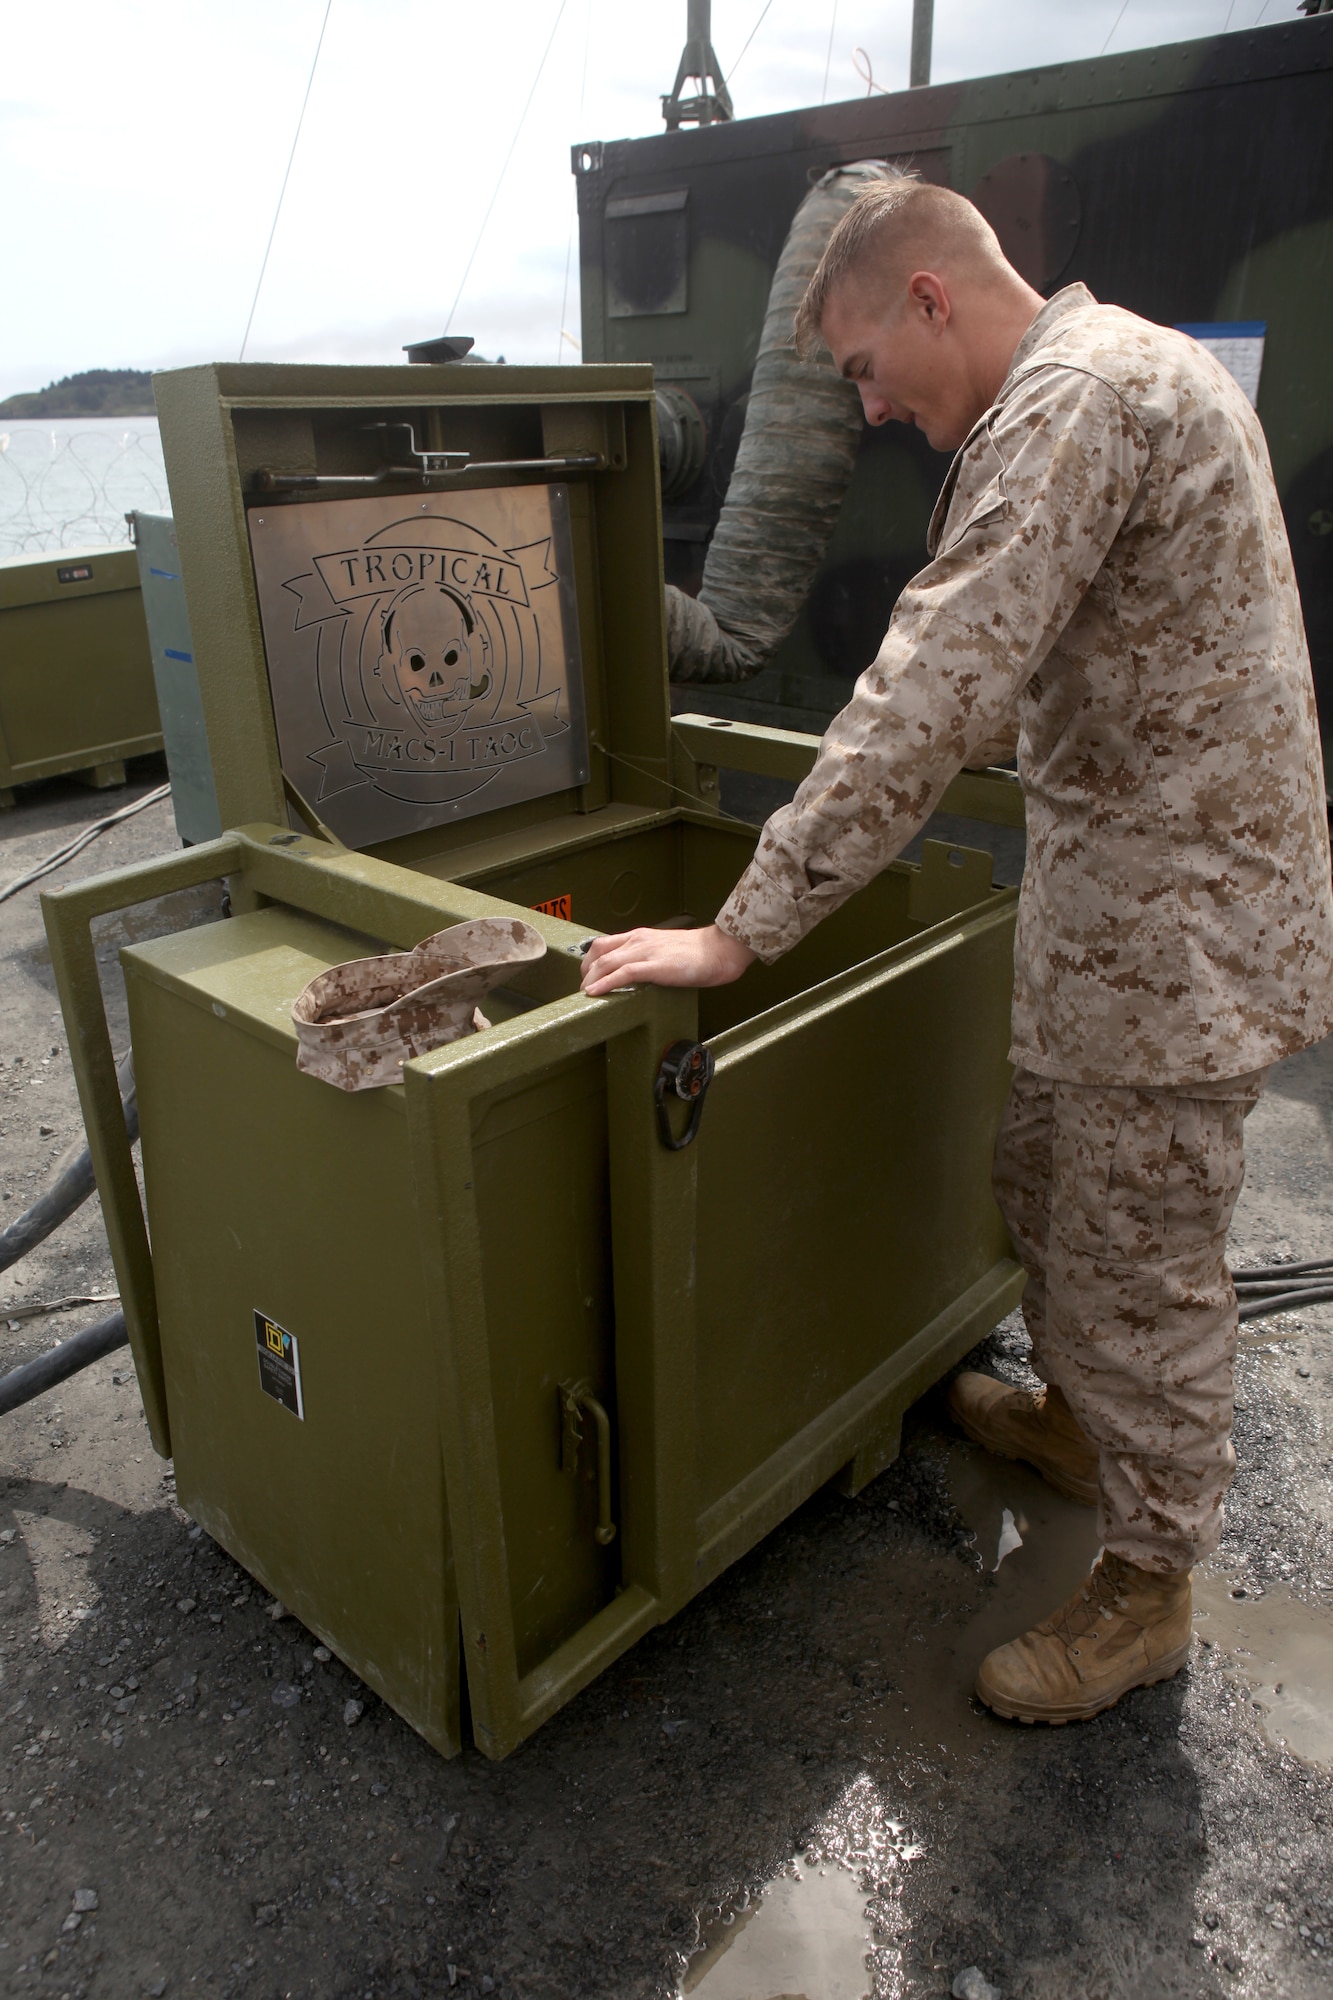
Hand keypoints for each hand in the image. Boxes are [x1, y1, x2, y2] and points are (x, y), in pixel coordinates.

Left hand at [580, 923, 754, 995]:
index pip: (603, 944)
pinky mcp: (654, 965)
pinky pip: (622, 974)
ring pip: (605, 963)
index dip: (589, 962)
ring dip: (590, 980)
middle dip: (585, 974)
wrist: (719, 950)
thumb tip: (638, 977)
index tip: (586, 978)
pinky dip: (604, 984)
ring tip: (585, 996)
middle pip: (598, 953)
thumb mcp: (666, 952)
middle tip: (582, 991)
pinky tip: (595, 993)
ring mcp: (645, 952)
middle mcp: (638, 941)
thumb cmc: (699, 954)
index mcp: (640, 936)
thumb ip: (649, 960)